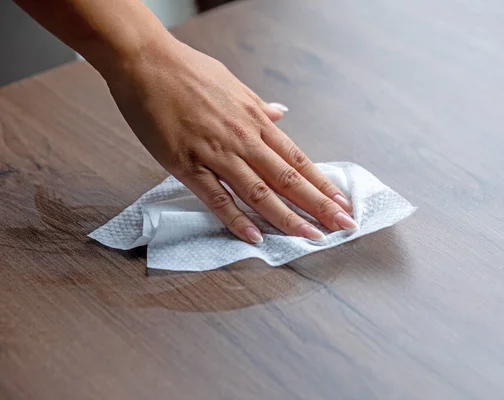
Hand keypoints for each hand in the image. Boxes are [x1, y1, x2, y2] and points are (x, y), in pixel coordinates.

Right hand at [103, 36, 355, 243]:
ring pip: (259, 192)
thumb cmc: (188, 70)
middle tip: (343, 226)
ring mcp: (217, 153)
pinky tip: (255, 237)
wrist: (146, 61)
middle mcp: (244, 139)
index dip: (321, 184)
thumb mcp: (233, 84)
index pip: (297, 160)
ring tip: (310, 237)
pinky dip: (236, 219)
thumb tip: (280, 113)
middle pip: (287, 179)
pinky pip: (216, 198)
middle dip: (319, 206)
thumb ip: (258, 106)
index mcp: (256, 120)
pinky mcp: (187, 165)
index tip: (341, 202)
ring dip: (287, 217)